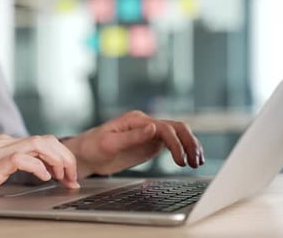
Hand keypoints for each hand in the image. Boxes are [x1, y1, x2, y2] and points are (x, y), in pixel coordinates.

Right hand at [0, 134, 78, 200]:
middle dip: (66, 158)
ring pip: (40, 145)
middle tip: (73, 179)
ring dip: (58, 161)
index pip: (42, 143)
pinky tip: (43, 178)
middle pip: (47, 140)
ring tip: (64, 178)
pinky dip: (38, 167)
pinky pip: (22, 159)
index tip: (68, 175)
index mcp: (5, 143)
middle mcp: (6, 143)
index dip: (60, 157)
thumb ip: (6, 167)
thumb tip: (28, 172)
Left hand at [63, 111, 204, 177]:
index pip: (164, 127)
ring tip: (196, 162)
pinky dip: (183, 150)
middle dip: (189, 143)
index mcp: (136, 120)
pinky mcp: (149, 143)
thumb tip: (153, 128)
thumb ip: (132, 136)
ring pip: (177, 134)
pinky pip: (172, 143)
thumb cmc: (92, 147)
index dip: (175, 143)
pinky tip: (189, 160)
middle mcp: (146, 124)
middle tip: (195, 161)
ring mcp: (149, 133)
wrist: (85, 155)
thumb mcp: (109, 143)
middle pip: (176, 127)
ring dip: (190, 146)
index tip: (180, 160)